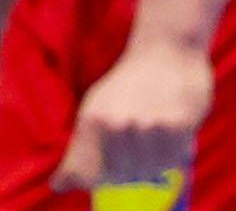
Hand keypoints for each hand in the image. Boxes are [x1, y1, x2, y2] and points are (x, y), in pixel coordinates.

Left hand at [56, 38, 214, 192]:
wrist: (167, 49)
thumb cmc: (129, 82)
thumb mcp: (95, 109)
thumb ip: (80, 148)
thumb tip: (58, 185)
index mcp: (93, 122)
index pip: (85, 176)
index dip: (96, 179)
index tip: (107, 169)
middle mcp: (118, 126)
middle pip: (122, 175)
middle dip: (130, 170)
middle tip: (141, 150)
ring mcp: (148, 126)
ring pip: (150, 169)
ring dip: (156, 162)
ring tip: (158, 138)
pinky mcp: (178, 125)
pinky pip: (174, 158)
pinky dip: (176, 152)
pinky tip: (175, 132)